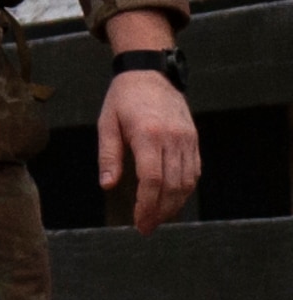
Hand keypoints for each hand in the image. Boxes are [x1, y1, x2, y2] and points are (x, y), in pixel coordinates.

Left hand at [98, 70, 198, 233]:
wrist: (150, 73)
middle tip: (147, 227)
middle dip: (160, 211)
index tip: (139, 221)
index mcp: (148, 134)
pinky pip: (194, 172)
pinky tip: (172, 199)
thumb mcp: (107, 122)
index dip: (147, 205)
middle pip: (172, 186)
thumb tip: (107, 185)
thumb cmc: (123, 98)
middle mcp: (172, 139)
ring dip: (174, 205)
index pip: (152, 179)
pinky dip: (185, 190)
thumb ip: (108, 155)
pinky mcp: (194, 140)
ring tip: (158, 217)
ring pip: (186, 182)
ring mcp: (187, 139)